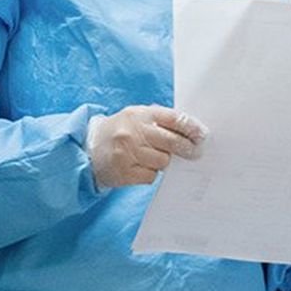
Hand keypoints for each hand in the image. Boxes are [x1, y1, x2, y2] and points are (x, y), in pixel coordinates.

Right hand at [87, 106, 206, 188]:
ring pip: (163, 161)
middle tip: (195, 153)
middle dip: (187, 149)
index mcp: (139, 114)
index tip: (202, 135)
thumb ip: (159, 120)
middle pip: (172, 142)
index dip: (191, 127)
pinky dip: (150, 173)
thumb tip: (190, 130)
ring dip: (163, 162)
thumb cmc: (119, 131)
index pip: (173, 118)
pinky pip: (151, 176)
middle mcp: (133, 132)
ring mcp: (127, 153)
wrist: (88, 149)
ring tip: (151, 157)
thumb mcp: (136, 117)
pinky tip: (140, 167)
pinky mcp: (124, 172)